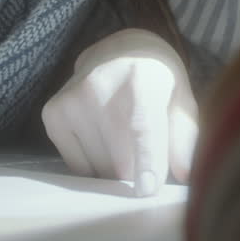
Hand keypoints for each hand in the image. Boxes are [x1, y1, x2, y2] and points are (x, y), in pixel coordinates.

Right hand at [41, 28, 198, 195]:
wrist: (118, 50)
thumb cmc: (156, 80)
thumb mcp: (181, 98)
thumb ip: (185, 135)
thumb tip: (187, 175)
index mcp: (142, 79)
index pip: (142, 125)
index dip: (147, 159)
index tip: (147, 190)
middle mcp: (100, 87)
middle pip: (120, 159)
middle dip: (138, 173)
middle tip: (147, 157)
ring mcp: (72, 101)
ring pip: (98, 169)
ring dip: (115, 169)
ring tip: (123, 139)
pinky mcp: (52, 114)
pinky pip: (77, 166)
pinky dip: (94, 165)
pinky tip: (103, 138)